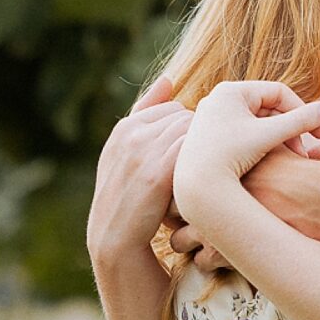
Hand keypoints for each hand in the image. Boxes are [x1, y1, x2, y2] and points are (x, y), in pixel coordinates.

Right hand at [88, 78, 193, 270]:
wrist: (116, 241)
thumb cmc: (129, 197)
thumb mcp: (127, 152)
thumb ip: (146, 112)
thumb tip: (168, 78)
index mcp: (125, 127)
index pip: (173, 108)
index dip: (186, 132)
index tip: (189, 157)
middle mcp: (131, 135)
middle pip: (187, 118)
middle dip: (197, 138)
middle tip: (202, 166)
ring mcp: (142, 152)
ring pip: (194, 132)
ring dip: (203, 151)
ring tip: (202, 175)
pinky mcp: (156, 173)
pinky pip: (193, 150)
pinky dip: (202, 164)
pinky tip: (203, 182)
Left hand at [171, 81, 319, 226]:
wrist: (195, 188)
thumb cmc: (231, 158)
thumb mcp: (271, 136)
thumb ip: (304, 120)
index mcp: (231, 90)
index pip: (279, 92)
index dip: (304, 111)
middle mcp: (218, 99)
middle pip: (268, 108)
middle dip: (292, 129)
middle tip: (308, 152)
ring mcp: (212, 119)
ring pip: (257, 124)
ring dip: (279, 139)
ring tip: (293, 159)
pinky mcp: (209, 137)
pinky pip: (243, 135)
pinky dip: (261, 146)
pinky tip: (272, 163)